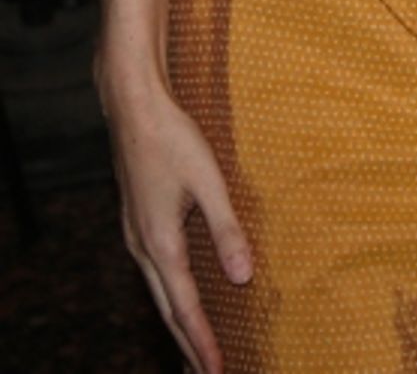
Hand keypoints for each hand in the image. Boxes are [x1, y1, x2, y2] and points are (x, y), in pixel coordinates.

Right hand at [105, 83, 251, 373]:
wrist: (134, 109)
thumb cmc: (173, 138)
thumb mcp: (209, 181)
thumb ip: (227, 230)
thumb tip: (243, 277)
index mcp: (160, 243)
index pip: (184, 307)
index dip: (202, 342)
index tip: (216, 371)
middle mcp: (143, 248)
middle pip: (166, 309)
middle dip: (187, 345)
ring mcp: (136, 236)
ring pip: (158, 293)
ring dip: (177, 323)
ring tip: (192, 350)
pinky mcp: (137, 224)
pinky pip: (155, 273)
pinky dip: (169, 297)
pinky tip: (178, 297)